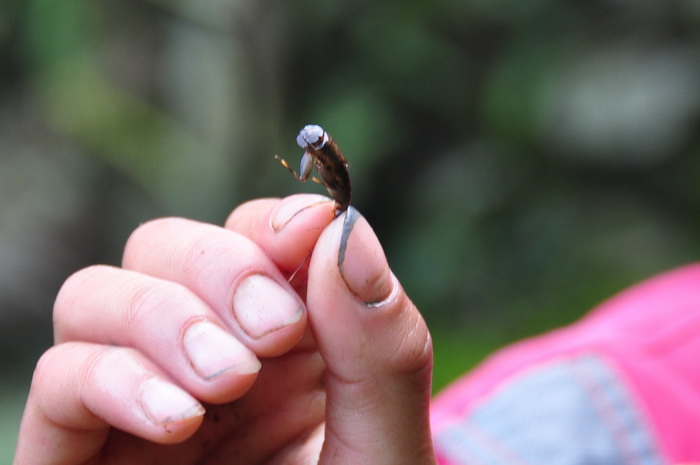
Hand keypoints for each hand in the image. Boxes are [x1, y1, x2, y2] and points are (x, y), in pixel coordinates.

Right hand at [14, 194, 435, 463]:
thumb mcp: (386, 448)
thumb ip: (381, 345)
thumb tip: (342, 231)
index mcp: (283, 342)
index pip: (256, 236)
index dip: (274, 226)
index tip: (305, 240)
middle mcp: (207, 356)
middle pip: (168, 246)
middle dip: (217, 268)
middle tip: (271, 332)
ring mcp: (141, 399)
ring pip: (98, 294)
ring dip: (161, 318)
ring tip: (226, 383)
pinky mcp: (83, 452)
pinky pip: (61, 377)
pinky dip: (111, 377)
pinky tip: (178, 420)